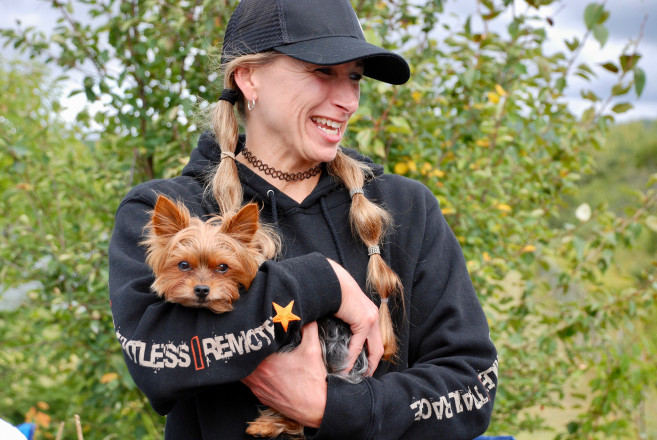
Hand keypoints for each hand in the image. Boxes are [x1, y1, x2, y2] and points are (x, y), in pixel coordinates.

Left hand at [242, 322, 327, 427]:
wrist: (317, 407)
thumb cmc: (313, 380)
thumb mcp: (312, 349)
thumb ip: (309, 329)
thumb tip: (305, 315)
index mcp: (266, 363)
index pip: (248, 347)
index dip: (246, 338)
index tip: (248, 331)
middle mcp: (258, 377)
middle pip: (241, 360)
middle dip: (243, 350)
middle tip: (245, 339)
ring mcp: (258, 388)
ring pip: (242, 373)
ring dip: (245, 363)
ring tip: (249, 353)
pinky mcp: (262, 397)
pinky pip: (248, 384)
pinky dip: (249, 375)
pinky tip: (257, 369)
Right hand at [327, 259, 382, 374]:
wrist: (331, 281)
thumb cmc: (333, 292)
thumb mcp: (343, 309)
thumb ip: (345, 322)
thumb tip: (339, 335)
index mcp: (370, 314)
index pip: (375, 340)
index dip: (371, 355)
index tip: (363, 367)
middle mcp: (374, 317)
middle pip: (378, 348)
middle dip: (372, 364)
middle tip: (363, 377)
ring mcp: (371, 319)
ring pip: (371, 349)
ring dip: (363, 365)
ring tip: (355, 376)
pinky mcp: (364, 321)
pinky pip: (358, 345)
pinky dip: (351, 357)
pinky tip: (345, 366)